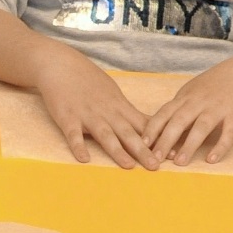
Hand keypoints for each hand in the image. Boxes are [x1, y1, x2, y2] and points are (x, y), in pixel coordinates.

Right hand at [33, 44, 160, 170]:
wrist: (61, 65)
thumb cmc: (88, 80)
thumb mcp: (112, 93)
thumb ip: (126, 111)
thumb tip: (146, 125)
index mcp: (119, 106)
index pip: (143, 125)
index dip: (157, 140)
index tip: (171, 154)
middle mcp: (107, 112)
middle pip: (128, 133)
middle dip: (143, 151)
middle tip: (156, 166)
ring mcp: (87, 115)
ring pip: (105, 135)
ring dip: (117, 151)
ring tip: (129, 166)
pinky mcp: (67, 117)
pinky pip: (74, 135)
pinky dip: (79, 146)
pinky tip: (84, 159)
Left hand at [142, 56, 232, 166]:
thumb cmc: (211, 87)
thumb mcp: (190, 93)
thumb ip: (176, 111)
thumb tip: (156, 133)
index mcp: (185, 97)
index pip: (164, 113)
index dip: (152, 129)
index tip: (142, 145)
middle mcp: (199, 102)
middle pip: (179, 121)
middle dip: (165, 140)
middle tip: (156, 159)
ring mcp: (218, 108)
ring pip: (201, 127)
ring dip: (189, 145)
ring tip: (180, 163)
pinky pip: (229, 133)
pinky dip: (221, 146)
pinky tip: (212, 160)